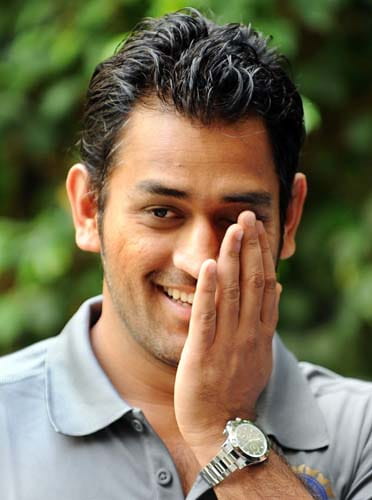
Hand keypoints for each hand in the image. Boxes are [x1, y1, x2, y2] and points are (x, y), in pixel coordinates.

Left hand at [174, 211, 280, 460]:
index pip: (266, 284)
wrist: (223, 426)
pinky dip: (208, 290)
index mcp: (260, 331)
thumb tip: (278, 288)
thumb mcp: (260, 353)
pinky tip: (208, 265)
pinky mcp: (202, 352)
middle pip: (252, 281)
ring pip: (232, 292)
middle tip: (248, 215)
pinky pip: (206, 316)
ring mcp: (227, 341)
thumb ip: (266, 320)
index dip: (264, 254)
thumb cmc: (237, 388)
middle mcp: (248, 332)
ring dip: (233, 258)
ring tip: (233, 229)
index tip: (260, 228)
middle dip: (251, 247)